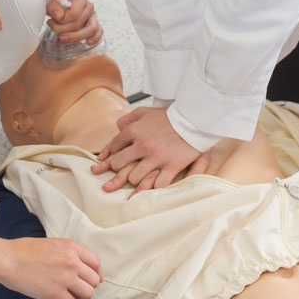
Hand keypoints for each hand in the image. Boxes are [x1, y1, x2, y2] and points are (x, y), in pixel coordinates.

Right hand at [0, 235, 101, 298]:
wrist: (8, 259)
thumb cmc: (24, 251)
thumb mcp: (52, 244)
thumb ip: (68, 253)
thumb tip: (80, 266)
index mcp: (70, 247)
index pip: (96, 262)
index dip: (96, 273)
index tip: (92, 279)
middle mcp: (71, 261)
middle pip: (94, 280)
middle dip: (87, 286)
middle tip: (78, 288)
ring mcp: (65, 277)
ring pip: (88, 293)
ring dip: (80, 297)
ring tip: (70, 295)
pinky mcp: (55, 292)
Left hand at [45, 0, 101, 45]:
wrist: (57, 4)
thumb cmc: (55, 2)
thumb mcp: (50, 1)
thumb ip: (53, 6)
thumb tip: (59, 16)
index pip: (74, 14)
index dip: (61, 21)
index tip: (50, 21)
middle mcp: (89, 6)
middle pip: (79, 23)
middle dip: (63, 29)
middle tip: (52, 27)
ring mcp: (92, 15)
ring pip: (91, 29)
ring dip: (75, 36)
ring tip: (62, 38)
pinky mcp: (94, 23)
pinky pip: (99, 31)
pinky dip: (95, 38)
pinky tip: (87, 42)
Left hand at [90, 106, 207, 194]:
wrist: (192, 120)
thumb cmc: (167, 116)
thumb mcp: (143, 111)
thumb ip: (128, 119)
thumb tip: (117, 129)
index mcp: (134, 131)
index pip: (114, 146)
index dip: (110, 154)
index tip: (106, 160)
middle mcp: (142, 145)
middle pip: (119, 164)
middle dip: (117, 169)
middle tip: (118, 173)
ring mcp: (156, 157)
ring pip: (134, 177)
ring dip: (134, 179)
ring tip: (136, 178)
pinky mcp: (171, 166)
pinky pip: (156, 184)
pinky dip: (153, 187)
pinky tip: (151, 186)